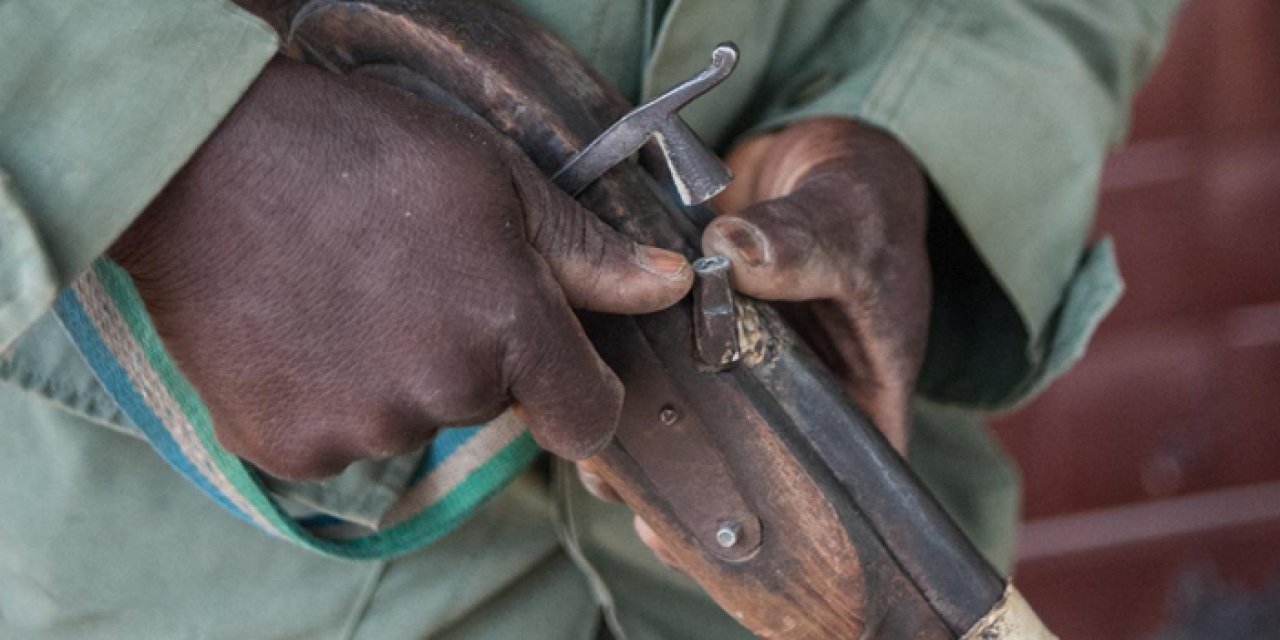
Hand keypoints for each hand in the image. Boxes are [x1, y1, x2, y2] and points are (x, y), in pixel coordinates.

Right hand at [109, 56, 692, 480]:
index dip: (574, 392)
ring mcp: (359, 428)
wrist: (200, 157)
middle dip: (466, 357)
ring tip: (343, 293)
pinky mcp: (287, 447)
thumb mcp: (496, 182)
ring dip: (388, 376)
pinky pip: (334, 439)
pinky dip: (323, 397)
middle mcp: (442, 393)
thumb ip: (587, 255)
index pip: (585, 420)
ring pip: (405, 421)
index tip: (546, 362)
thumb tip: (665, 287)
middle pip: (486, 406)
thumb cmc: (359, 153)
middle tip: (410, 280)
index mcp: (508, 329)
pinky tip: (299, 328)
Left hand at [578, 118, 930, 567]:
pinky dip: (628, 389)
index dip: (793, 522)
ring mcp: (743, 373)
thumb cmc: (862, 202)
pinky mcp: (696, 339)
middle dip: (700, 501)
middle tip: (647, 514)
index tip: (732, 547)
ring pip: (702, 432)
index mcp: (859, 395)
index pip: (842, 484)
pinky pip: (664, 376)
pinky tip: (588, 397)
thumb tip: (733, 253)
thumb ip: (801, 245)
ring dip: (655, 451)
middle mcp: (798, 400)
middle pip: (756, 474)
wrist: (818, 162)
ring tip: (605, 468)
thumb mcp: (846, 223)